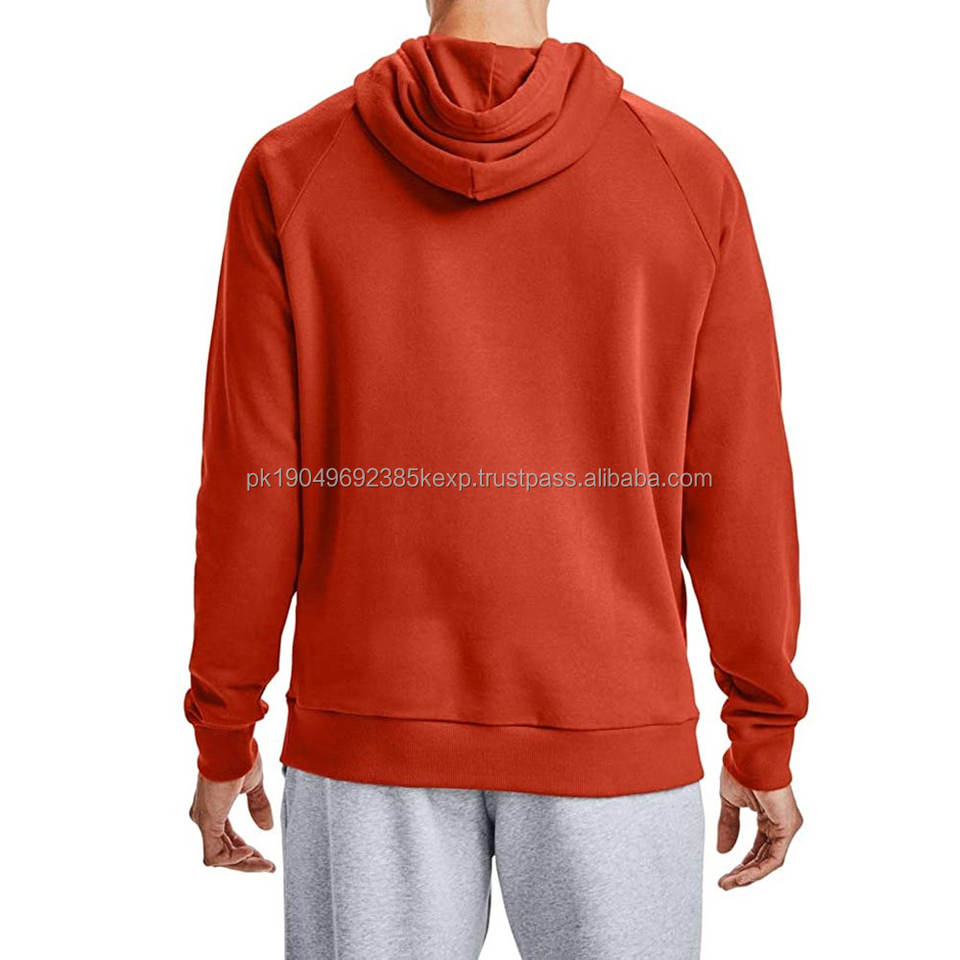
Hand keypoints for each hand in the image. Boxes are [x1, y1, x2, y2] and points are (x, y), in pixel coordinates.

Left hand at [189, 751, 275, 871]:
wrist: (232, 745)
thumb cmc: (241, 757)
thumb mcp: (254, 785)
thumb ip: (258, 806)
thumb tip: (267, 828)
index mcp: (214, 808)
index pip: (227, 839)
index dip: (245, 852)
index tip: (265, 858)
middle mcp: (205, 817)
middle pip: (224, 852)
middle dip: (247, 862)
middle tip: (268, 866)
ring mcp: (204, 820)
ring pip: (220, 857)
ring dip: (244, 864)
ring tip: (264, 863)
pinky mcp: (207, 822)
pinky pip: (215, 854)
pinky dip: (234, 858)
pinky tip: (250, 851)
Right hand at [716, 764, 801, 889]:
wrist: (749, 756)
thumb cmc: (741, 770)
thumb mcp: (729, 802)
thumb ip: (728, 826)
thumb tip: (722, 851)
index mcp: (768, 815)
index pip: (757, 847)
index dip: (741, 861)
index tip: (725, 873)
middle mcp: (780, 823)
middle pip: (763, 857)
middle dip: (743, 872)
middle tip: (725, 883)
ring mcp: (786, 826)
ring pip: (769, 861)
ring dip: (747, 875)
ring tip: (728, 884)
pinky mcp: (788, 828)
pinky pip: (774, 858)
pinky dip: (757, 870)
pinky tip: (739, 876)